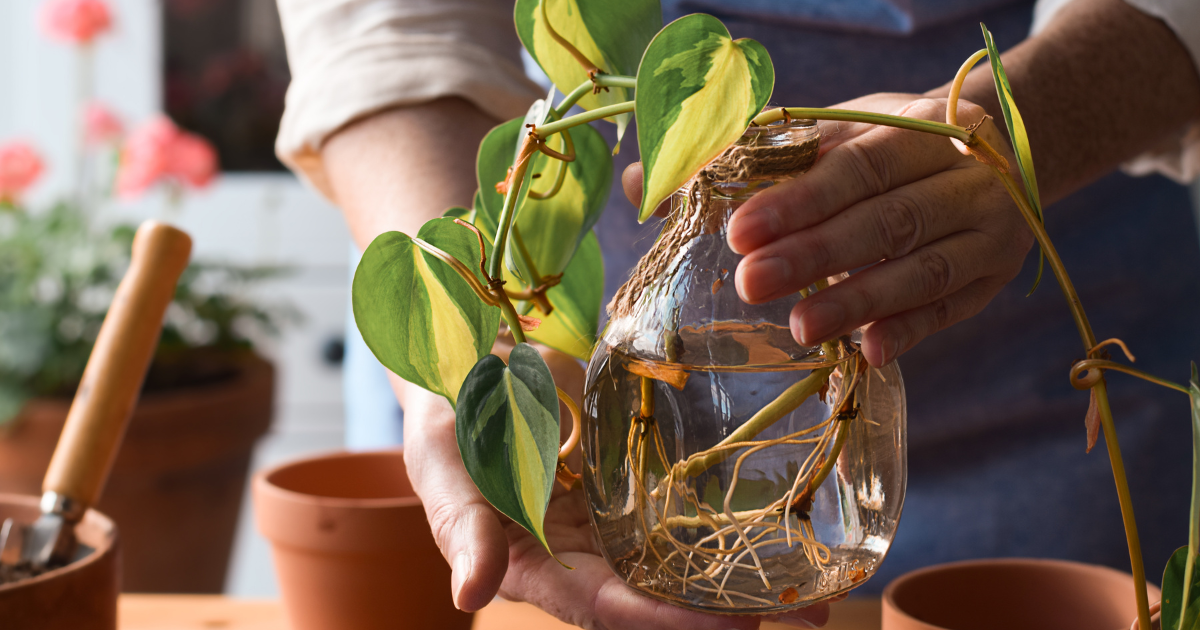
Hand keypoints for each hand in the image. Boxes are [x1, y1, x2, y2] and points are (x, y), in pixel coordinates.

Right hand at [394, 340, 831, 628]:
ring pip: (683, 562)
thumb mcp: (442, 470)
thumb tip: (467, 596)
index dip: (667, 623)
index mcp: (535, 569)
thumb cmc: (444, 420)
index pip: (607, 609)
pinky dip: (731, 523)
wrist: (469, 364)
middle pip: (661, 600)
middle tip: (813, 615)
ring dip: (745, 577)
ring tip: (821, 587)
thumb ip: (462, 530)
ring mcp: (612, 523)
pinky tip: (788, 524)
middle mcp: (582, 559)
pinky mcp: (632, 485)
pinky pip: (685, 510)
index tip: (736, 627)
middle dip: (729, 614)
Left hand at [624, 94, 1031, 366]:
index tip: (737, 232)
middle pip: (885, 220)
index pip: (852, 166)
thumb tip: (641, 182)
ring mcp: (985, 229)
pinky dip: (911, 331)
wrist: (1002, 147)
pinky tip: (869, 352)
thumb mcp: (830, 134)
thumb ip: (745, 158)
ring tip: (797, 328)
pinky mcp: (993, 277)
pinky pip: (952, 309)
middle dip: (814, 255)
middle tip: (749, 284)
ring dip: (858, 302)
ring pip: (923, 270)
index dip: (796, 201)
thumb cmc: (886, 148)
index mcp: (913, 129)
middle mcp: (959, 177)